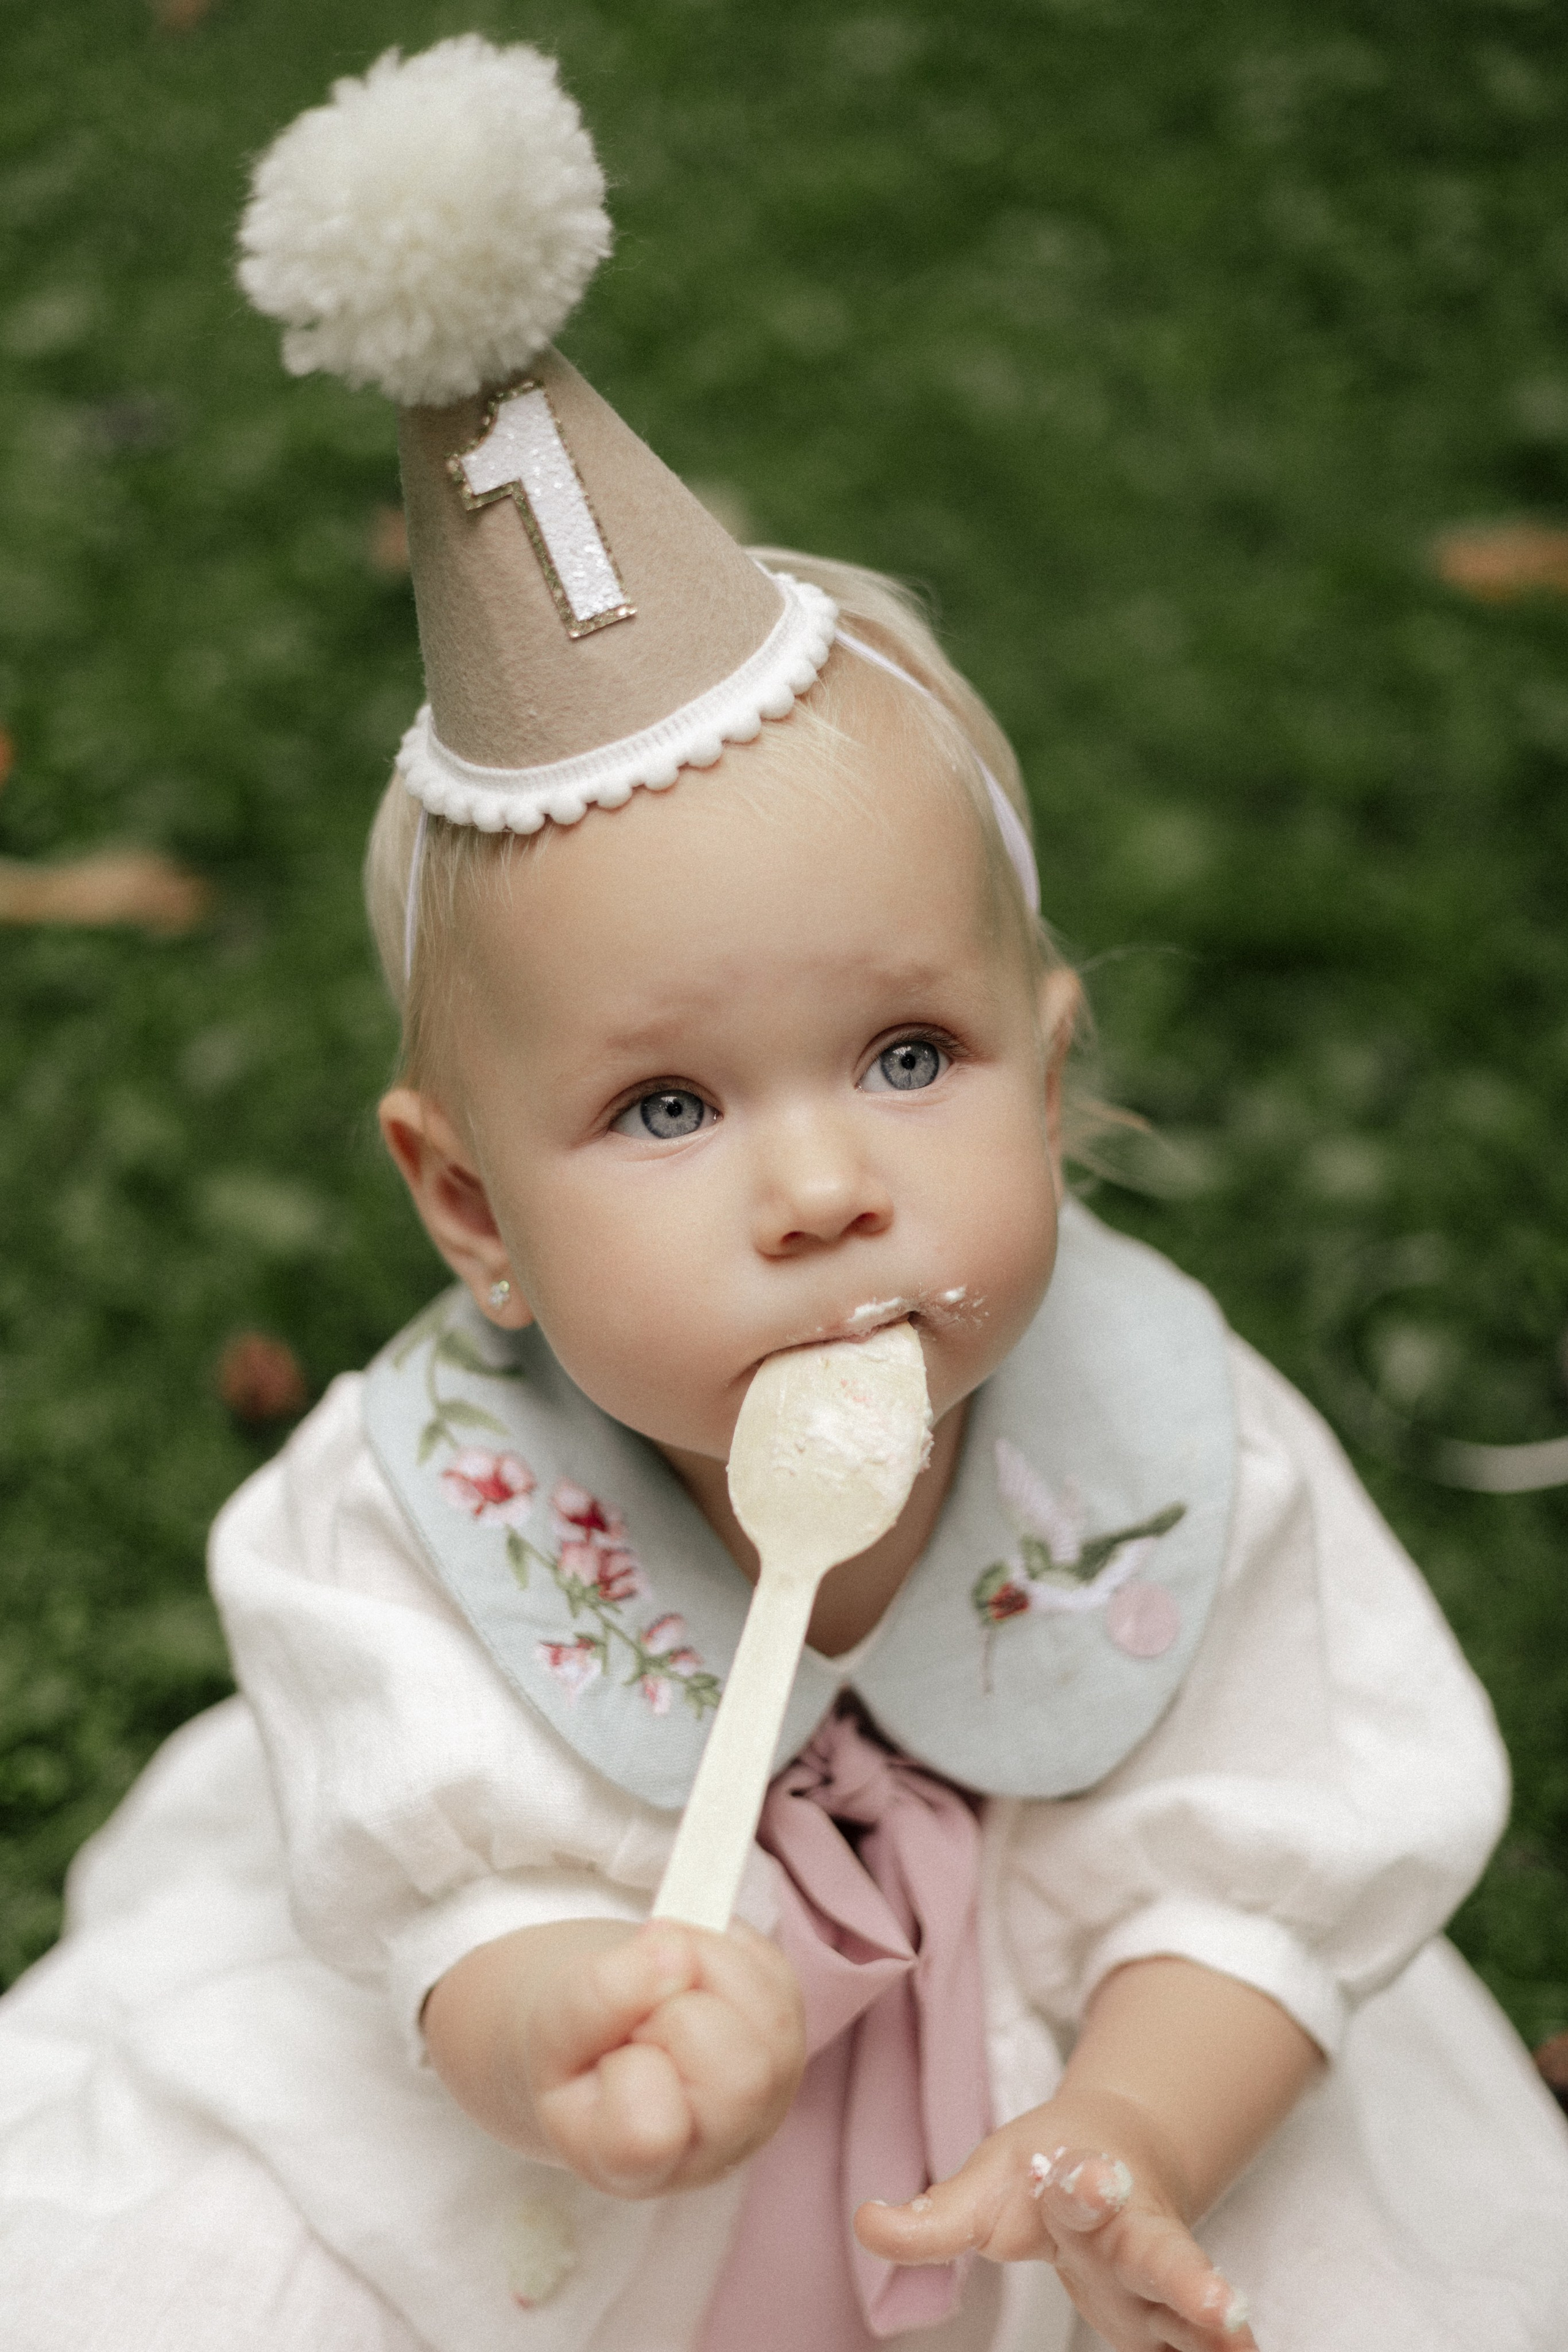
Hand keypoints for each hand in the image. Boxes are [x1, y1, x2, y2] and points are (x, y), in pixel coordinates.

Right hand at [527, 1919, 805, 2197]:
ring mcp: (764, 2101)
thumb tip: (673, 1954)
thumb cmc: (571, 2045)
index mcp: (631, 2167)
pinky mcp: (788, 2046)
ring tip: (666, 1978)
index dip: (630, 2069)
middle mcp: (714, 2148)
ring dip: (710, 1968)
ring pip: (773, 2022)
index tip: (606, 2052)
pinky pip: (781, 1979)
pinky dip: (732, 1951)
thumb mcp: (548, 2028)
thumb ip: (592, 1999)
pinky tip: (695, 1970)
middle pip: (739, 2080)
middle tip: (642, 2013)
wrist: (601, 2034)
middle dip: (679, 2011)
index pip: (650, 2135)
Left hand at [855, 2107, 1256, 2351]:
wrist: (1115, 2152)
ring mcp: (1161, 2282)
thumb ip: (932, 2218)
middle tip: (1221, 2302)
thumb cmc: (1040, 2175)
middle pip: (1162, 2255)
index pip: (1081, 2188)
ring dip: (1221, 2327)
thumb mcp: (984, 2186)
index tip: (1088, 2178)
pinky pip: (1205, 2343)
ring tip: (1244, 2345)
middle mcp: (1134, 2232)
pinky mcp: (1173, 2321)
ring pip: (1197, 2304)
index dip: (1083, 2186)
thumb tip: (866, 2223)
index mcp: (1084, 2186)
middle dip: (1190, 2279)